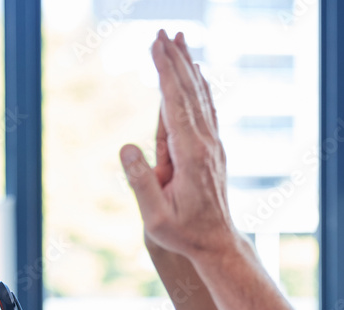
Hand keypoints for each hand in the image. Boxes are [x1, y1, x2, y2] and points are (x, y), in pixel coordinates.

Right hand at [120, 31, 237, 259]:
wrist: (217, 244)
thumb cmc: (184, 234)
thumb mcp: (155, 218)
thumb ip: (141, 182)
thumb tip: (126, 148)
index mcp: (190, 155)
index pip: (175, 103)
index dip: (165, 72)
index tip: (156, 45)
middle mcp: (206, 144)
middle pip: (189, 92)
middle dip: (175, 60)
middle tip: (163, 31)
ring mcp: (213, 146)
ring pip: (200, 97)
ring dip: (188, 67)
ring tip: (179, 40)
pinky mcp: (214, 150)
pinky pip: (207, 110)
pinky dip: (200, 88)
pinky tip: (196, 75)